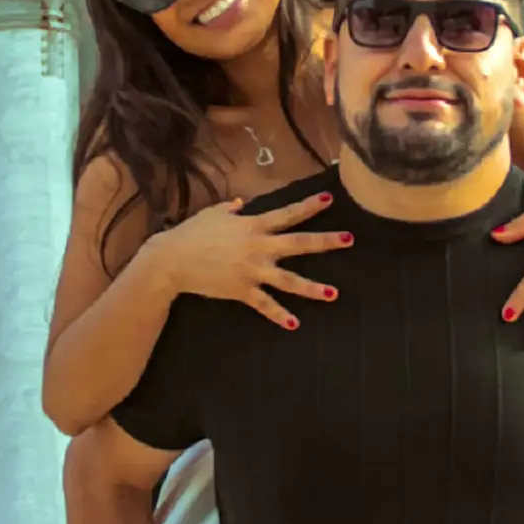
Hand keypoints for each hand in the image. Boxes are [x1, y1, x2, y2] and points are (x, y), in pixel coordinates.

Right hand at [134, 192, 349, 330]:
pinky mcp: (242, 290)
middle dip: (326, 242)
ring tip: (335, 294)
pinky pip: (265, 305)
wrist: (172, 259)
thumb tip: (240, 204)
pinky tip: (294, 324)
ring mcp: (252, 271)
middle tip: (350, 239)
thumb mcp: (213, 214)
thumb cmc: (192, 233)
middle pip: (299, 244)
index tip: (330, 200)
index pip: (287, 214)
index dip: (309, 207)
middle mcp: (258, 247)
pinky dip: (279, 315)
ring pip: (289, 280)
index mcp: (253, 226)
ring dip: (313, 288)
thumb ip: (230, 209)